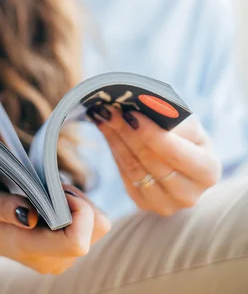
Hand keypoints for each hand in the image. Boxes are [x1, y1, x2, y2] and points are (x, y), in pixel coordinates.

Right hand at [0, 178, 110, 274]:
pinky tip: (54, 203)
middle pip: (96, 230)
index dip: (78, 210)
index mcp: (29, 248)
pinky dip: (79, 209)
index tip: (58, 190)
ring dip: (81, 204)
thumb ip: (3, 207)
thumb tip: (31, 216)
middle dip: (81, 201)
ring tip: (52, 195)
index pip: (78, 242)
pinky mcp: (66, 252)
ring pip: (98, 227)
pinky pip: (91, 227)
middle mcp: (51, 260)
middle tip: (53, 188)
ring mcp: (61, 259)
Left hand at [94, 108, 221, 216]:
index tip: (130, 114)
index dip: (151, 134)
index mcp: (207, 171)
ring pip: (135, 169)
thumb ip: (167, 115)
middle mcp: (190, 195)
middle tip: (109, 111)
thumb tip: (138, 105)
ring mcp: (167, 204)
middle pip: (151, 162)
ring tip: (103, 116)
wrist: (180, 153)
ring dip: (116, 140)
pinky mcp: (146, 204)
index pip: (175, 153)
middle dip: (127, 133)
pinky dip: (115, 151)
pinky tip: (107, 131)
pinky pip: (126, 176)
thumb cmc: (184, 132)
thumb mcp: (185, 120)